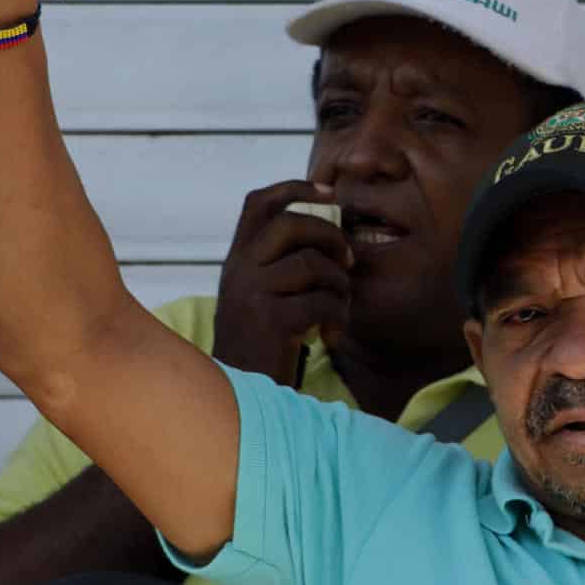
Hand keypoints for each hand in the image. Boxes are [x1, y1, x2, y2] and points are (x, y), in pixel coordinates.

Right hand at [211, 182, 355, 385]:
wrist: (237, 396)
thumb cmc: (259, 348)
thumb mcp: (258, 299)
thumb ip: (280, 267)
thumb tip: (330, 239)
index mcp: (237, 260)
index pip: (258, 203)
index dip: (294, 188)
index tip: (329, 192)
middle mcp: (239, 270)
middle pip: (290, 223)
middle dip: (329, 235)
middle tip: (348, 261)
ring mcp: (251, 293)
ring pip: (311, 263)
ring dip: (339, 284)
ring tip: (340, 307)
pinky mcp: (271, 320)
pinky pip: (321, 299)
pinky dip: (338, 315)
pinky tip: (332, 335)